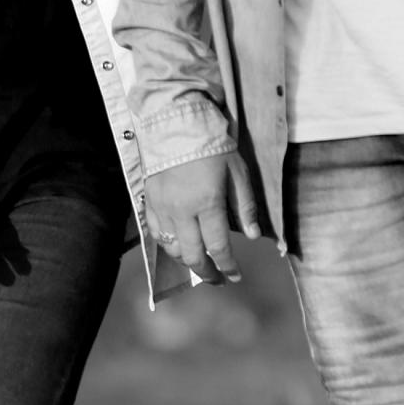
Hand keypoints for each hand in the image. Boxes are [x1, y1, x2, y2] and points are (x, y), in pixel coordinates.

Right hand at [144, 150, 260, 282]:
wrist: (177, 125)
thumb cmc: (213, 147)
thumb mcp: (238, 173)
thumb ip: (245, 206)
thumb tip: (254, 236)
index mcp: (207, 203)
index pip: (218, 247)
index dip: (228, 266)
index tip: (235, 276)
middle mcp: (182, 211)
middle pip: (192, 255)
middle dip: (207, 272)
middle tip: (218, 279)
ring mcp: (163, 208)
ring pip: (172, 248)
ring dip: (187, 261)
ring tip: (201, 263)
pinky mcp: (149, 201)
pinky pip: (156, 233)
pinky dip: (168, 245)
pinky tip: (178, 246)